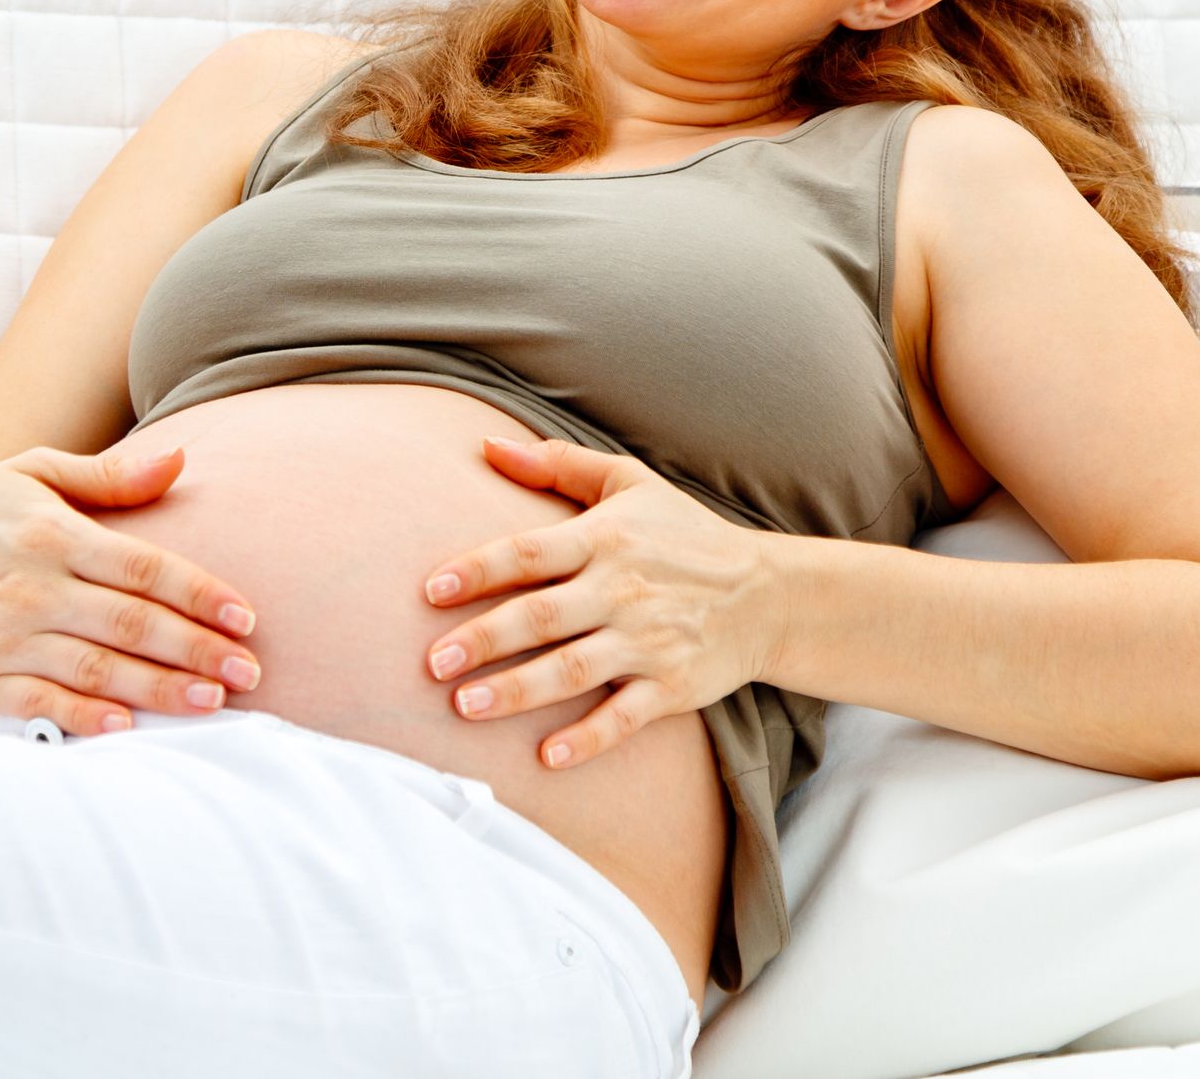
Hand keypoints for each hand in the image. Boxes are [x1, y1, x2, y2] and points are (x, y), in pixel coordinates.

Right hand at [0, 444, 262, 736]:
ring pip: (94, 669)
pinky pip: (39, 705)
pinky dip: (83, 717)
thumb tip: (181, 459)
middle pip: (128, 624)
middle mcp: (29, 587)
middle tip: (250, 672)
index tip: (246, 617)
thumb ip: (110, 476)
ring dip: (157, 689)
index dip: (199, 594)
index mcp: (52, 534)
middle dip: (195, 650)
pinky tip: (129, 726)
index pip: (141, 568)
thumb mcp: (35, 471)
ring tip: (212, 700)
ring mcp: (1, 637)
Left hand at [420, 436, 774, 769]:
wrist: (767, 593)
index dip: (480, 569)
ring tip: (465, 707)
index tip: (432, 589)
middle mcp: (622, 589)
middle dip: (485, 640)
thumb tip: (484, 444)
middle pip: (543, 616)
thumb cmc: (684, 534)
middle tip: (432, 663)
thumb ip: (556, 464)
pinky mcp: (672, 686)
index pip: (531, 552)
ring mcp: (648, 641)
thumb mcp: (628, 483)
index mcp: (605, 538)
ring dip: (518, 691)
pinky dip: (588, 737)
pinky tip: (548, 756)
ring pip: (574, 670)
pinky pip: (624, 717)